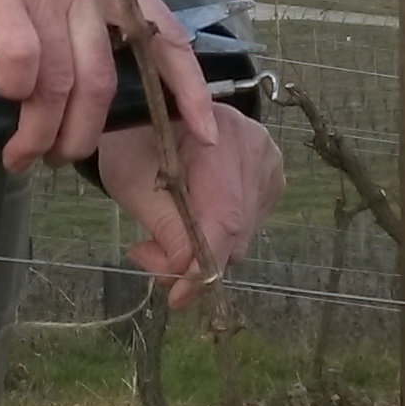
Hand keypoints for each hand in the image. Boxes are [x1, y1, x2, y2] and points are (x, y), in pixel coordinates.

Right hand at [0, 0, 218, 170]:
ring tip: (21, 152)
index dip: (189, 91)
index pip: (167, 38)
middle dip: (82, 135)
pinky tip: (3, 96)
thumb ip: (83, 15)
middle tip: (55, 157)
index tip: (204, 133)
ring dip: (40, 131)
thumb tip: (94, 87)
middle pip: (103, 80)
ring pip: (61, 81)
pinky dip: (15, 89)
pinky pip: (22, 57)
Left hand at [96, 105, 284, 310]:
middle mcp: (256, 146)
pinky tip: (192, 221)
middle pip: (235, 230)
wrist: (154, 107)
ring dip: (205, 252)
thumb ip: (163, 228)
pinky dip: (219, 236)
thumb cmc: (135, 139)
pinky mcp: (271, 178)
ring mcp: (270, 161)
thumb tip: (184, 276)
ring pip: (244, 234)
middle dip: (194, 261)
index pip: (223, 215)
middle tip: (152, 261)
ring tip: (164, 239)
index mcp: (218, 134)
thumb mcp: (132, 181)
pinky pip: (250, 224)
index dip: (202, 263)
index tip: (176, 298)